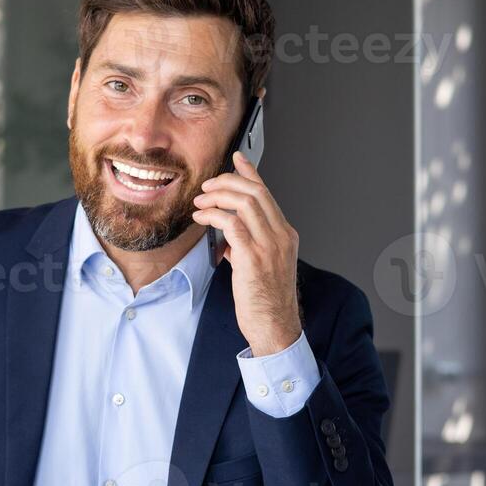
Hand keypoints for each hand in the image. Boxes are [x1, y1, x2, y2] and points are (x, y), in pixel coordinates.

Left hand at [192, 151, 302, 355]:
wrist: (275, 327)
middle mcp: (281, 236)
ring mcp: (270, 245)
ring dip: (217, 197)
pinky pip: (232, 224)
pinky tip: (202, 219)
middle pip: (256, 192)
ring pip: (245, 202)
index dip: (250, 173)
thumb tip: (228, 238)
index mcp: (285, 236)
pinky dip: (213, 216)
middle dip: (227, 182)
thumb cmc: (267, 302)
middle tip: (207, 186)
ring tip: (201, 202)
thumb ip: (247, 246)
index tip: (237, 159)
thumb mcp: (262, 267)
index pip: (267, 194)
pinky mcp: (254, 257)